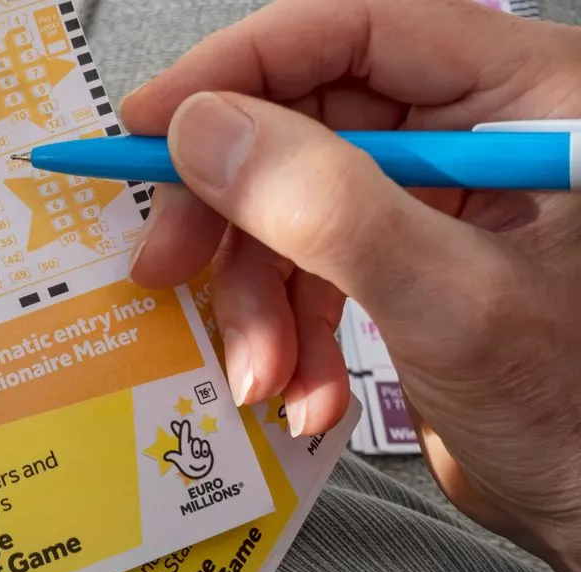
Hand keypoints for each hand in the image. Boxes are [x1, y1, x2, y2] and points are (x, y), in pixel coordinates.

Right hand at [122, 0, 580, 571]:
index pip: (350, 32)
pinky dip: (286, 331)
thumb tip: (203, 130)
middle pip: (300, 123)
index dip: (237, 68)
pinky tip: (301, 391)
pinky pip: (306, 266)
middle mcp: (472, 130)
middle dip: (230, 214)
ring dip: (254, 297)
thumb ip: (327, 207)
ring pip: (288, 205)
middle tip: (164, 265)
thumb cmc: (577, 416)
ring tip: (260, 372)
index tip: (150, 123)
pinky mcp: (402, 259)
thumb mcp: (448, 302)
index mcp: (522, 94)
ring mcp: (432, 199)